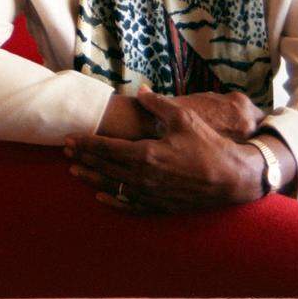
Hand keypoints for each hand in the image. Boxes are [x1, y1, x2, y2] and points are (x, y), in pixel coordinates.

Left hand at [66, 86, 264, 213]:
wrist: (232, 177)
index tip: (69, 139)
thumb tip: (140, 92)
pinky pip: (130, 205)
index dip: (86, 143)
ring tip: (75, 172)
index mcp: (146, 153)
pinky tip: (102, 197)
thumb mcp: (183, 118)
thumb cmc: (208, 145)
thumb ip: (157, 105)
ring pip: (113, 186)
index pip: (107, 148)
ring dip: (93, 178)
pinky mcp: (160, 206)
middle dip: (84, 157)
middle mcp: (144, 176)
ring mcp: (151, 194)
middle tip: (65, 151)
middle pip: (105, 166)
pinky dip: (114, 201)